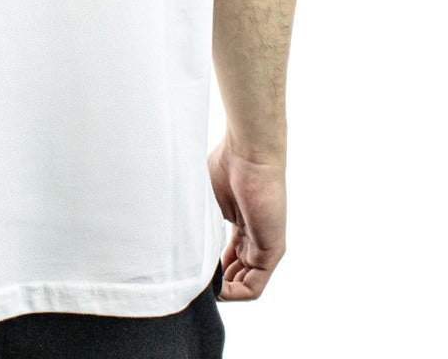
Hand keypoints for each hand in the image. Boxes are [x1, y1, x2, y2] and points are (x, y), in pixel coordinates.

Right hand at [207, 135, 286, 300]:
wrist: (248, 153)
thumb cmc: (225, 164)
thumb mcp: (204, 197)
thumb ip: (196, 221)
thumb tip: (175, 242)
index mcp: (238, 221)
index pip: (226, 256)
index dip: (209, 267)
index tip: (191, 268)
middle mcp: (252, 235)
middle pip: (236, 272)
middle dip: (216, 283)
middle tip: (195, 284)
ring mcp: (264, 244)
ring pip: (244, 282)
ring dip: (224, 291)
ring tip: (202, 289)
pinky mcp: (273, 250)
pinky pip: (254, 285)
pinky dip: (235, 293)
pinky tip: (217, 289)